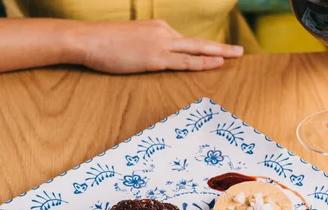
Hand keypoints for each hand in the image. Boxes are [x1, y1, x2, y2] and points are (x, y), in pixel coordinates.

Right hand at [74, 19, 242, 73]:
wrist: (87, 39)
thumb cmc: (104, 44)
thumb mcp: (130, 41)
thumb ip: (145, 48)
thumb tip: (151, 58)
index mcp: (157, 28)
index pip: (184, 42)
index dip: (201, 50)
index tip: (216, 53)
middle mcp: (163, 33)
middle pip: (198, 42)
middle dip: (220, 47)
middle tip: (239, 51)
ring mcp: (161, 44)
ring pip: (196, 49)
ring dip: (219, 53)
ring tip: (236, 56)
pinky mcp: (155, 58)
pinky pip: (185, 62)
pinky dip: (203, 62)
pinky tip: (218, 63)